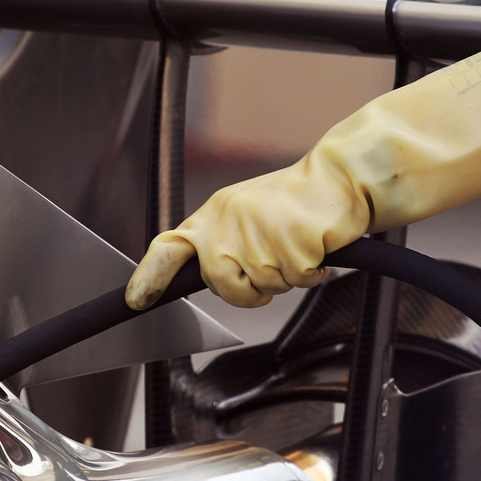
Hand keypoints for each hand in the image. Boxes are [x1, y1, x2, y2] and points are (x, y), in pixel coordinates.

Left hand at [127, 37, 480, 309]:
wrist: (344, 180)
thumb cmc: (301, 203)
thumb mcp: (249, 217)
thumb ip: (223, 243)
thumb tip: (204, 274)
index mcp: (217, 213)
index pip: (170, 247)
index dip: (149, 278)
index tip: (135, 299)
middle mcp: (230, 221)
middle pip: (223, 285)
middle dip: (249, 287)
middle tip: (273, 263)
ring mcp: (259, 233)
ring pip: (261, 289)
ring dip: (284, 279)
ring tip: (298, 249)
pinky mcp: (291, 244)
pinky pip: (295, 282)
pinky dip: (310, 275)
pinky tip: (316, 250)